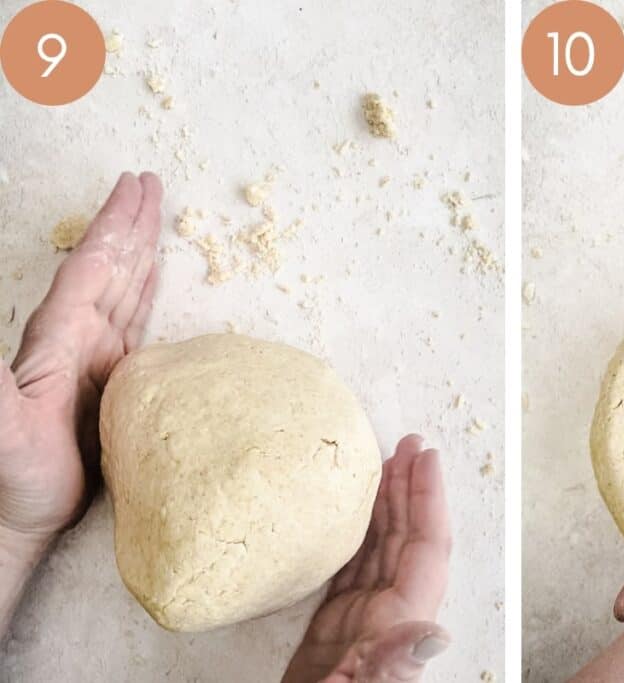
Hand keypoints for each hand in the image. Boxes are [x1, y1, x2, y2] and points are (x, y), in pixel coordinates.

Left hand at [0, 172, 161, 552]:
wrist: (21, 514)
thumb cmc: (15, 476)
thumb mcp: (0, 427)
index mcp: (59, 338)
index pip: (90, 268)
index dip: (111, 227)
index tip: (132, 189)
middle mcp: (78, 338)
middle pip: (109, 266)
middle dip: (130, 224)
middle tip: (151, 184)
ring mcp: (97, 359)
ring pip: (123, 287)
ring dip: (140, 250)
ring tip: (157, 215)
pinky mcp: (115, 381)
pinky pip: (135, 320)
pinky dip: (147, 290)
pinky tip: (154, 276)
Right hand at [283, 435, 451, 682]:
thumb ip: (391, 669)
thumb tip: (435, 634)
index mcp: (398, 628)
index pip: (425, 551)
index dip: (428, 501)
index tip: (426, 457)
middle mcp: (387, 620)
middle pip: (408, 540)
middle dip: (411, 489)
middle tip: (409, 442)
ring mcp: (360, 625)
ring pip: (381, 550)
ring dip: (386, 505)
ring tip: (384, 464)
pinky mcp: (332, 633)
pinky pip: (351, 570)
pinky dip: (354, 536)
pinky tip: (350, 514)